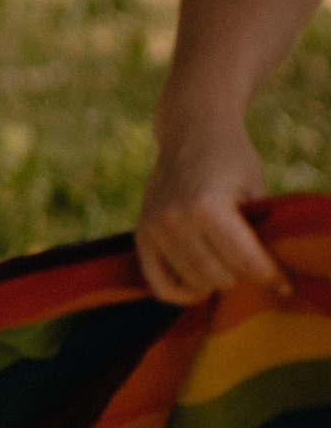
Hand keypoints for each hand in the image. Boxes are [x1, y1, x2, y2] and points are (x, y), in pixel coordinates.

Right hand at [137, 110, 289, 303]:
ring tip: (231, 268)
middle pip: (221, 277)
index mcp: (207, 207)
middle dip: (244, 277)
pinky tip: (199, 289)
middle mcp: (175, 220)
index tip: (285, 285)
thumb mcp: (256, 190)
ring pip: (195, 283)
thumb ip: (259, 232)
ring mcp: (154, 228)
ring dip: (218, 282)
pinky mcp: (141, 235)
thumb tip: (273, 279)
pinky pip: (159, 284)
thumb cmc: (232, 160)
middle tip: (256, 267)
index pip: (246, 262)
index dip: (271, 277)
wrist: (190, 133)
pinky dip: (181, 294)